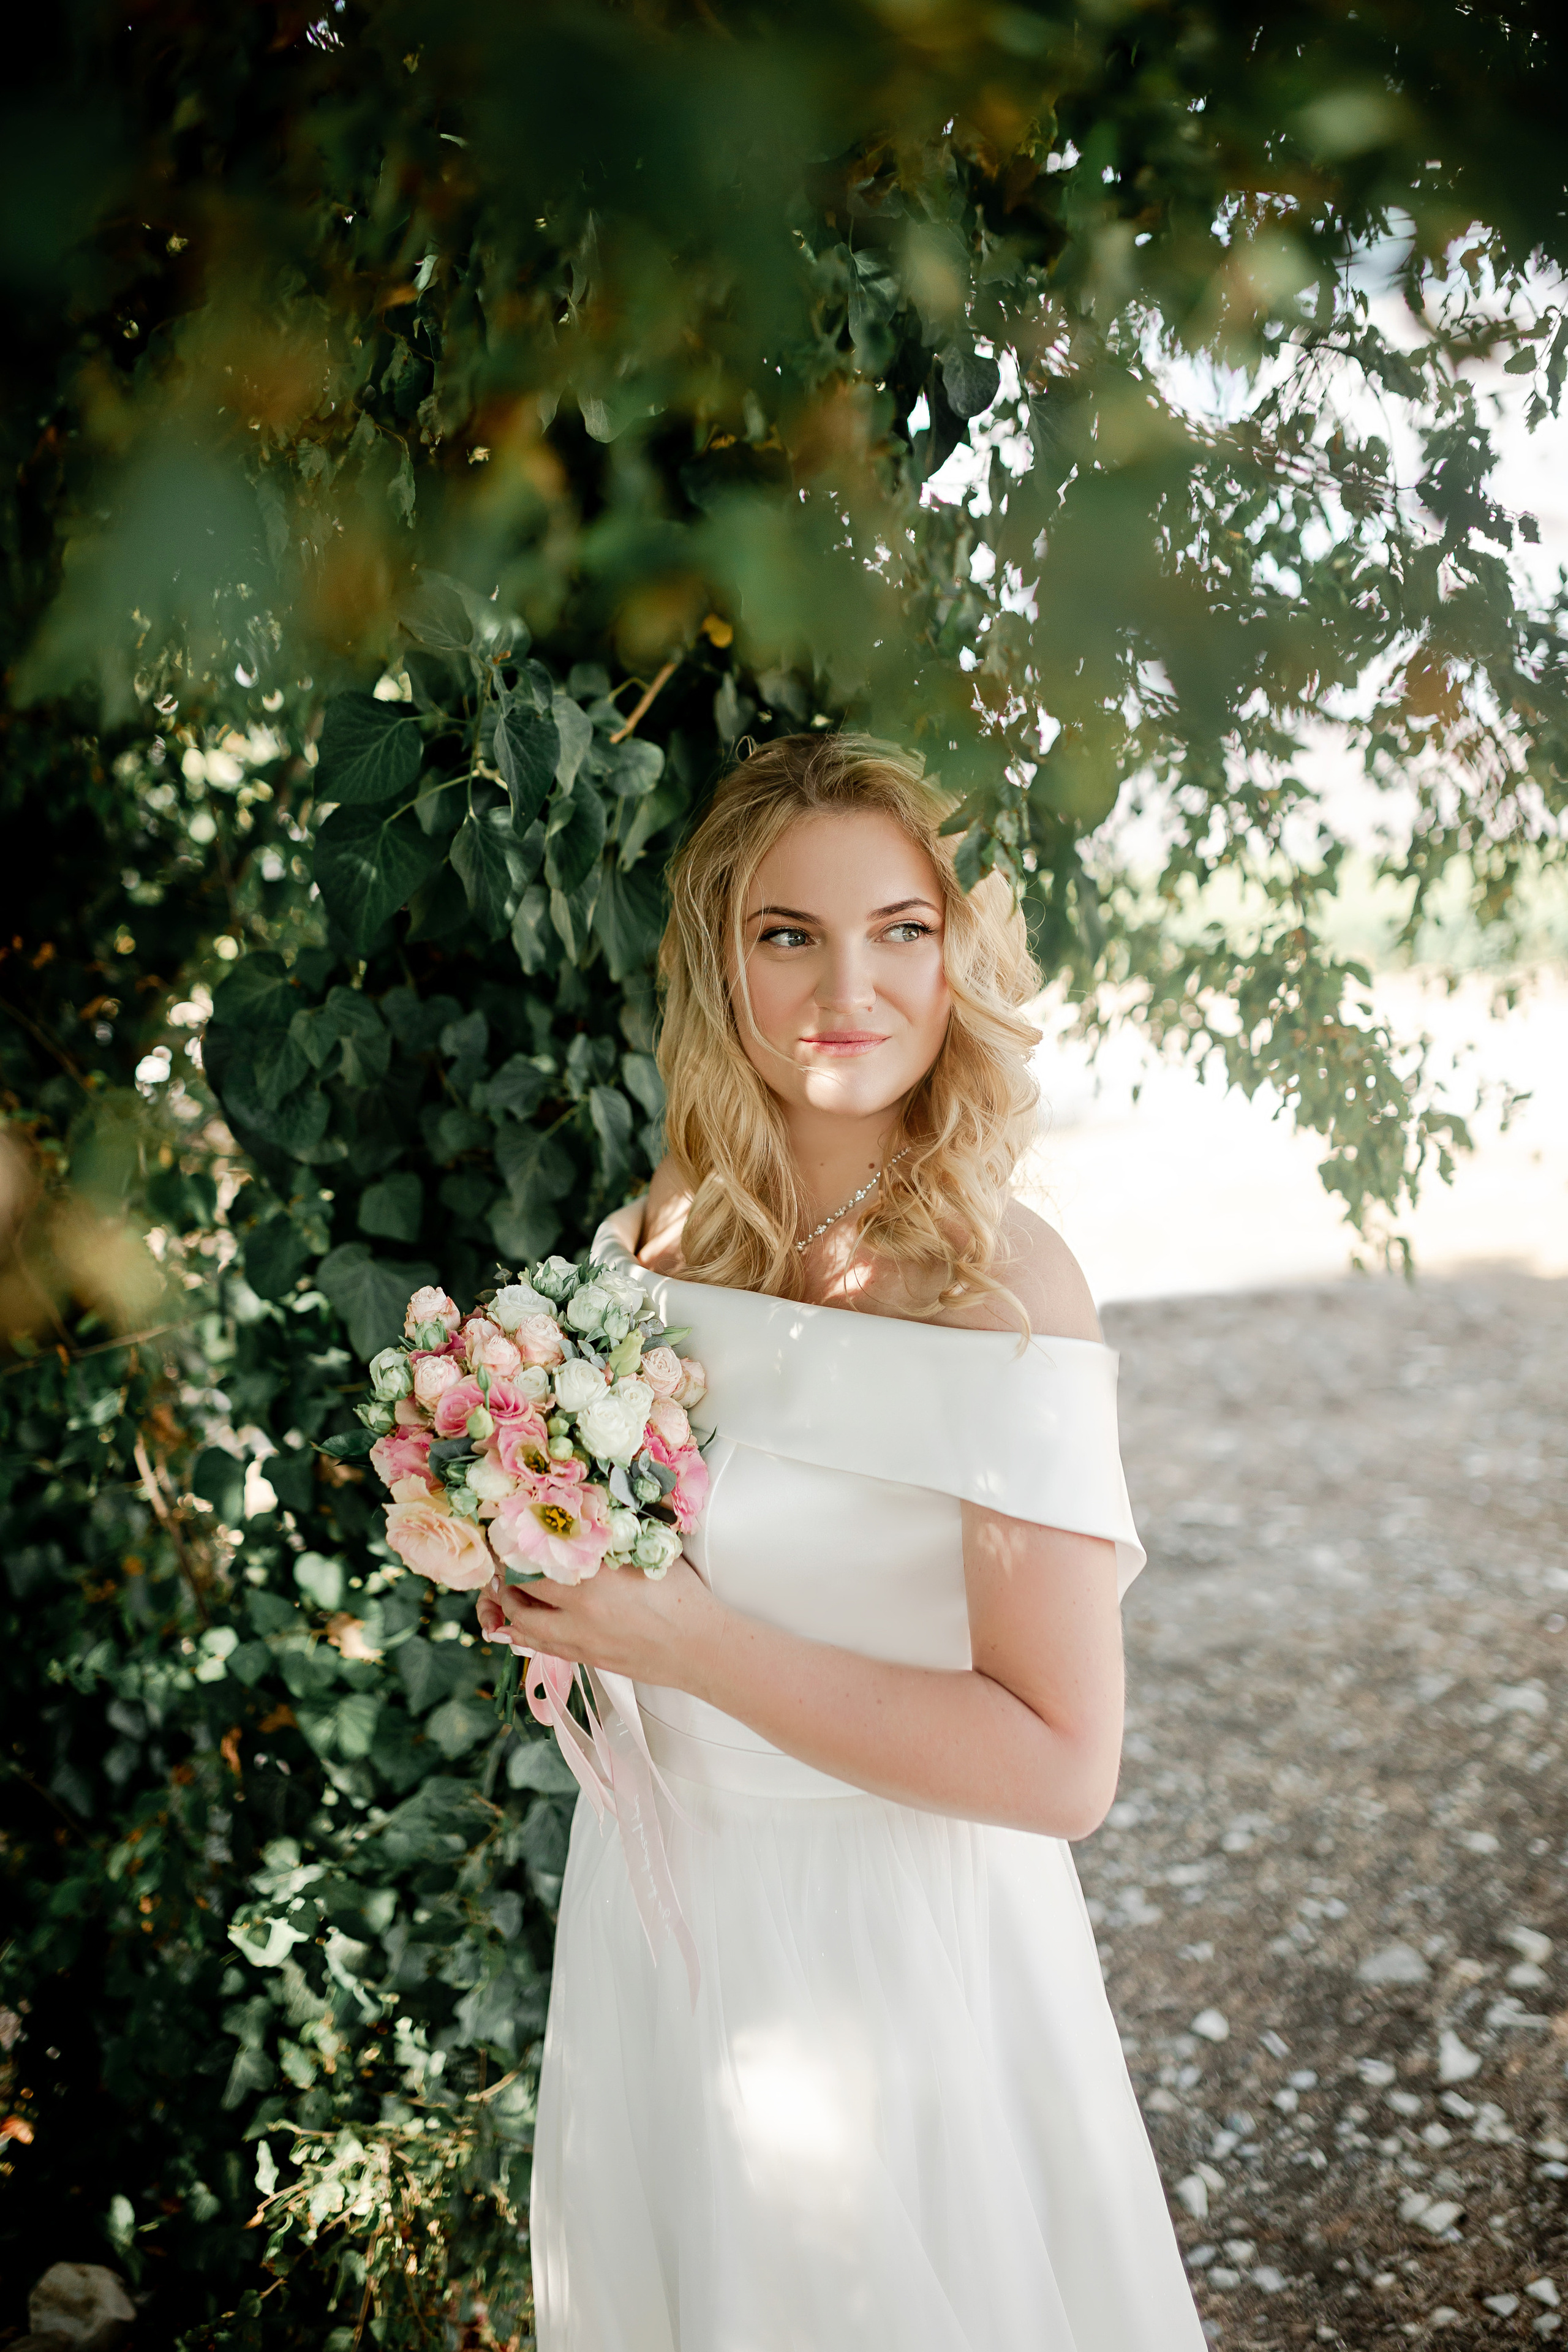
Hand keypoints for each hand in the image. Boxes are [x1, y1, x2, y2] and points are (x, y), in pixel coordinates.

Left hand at [490, 1552, 720, 1690]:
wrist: (700, 1647)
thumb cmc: (683, 1598)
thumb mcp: (649, 1554)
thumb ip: (616, 1534)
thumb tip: (599, 1505)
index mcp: (593, 1579)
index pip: (533, 1560)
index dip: (514, 1548)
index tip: (507, 1535)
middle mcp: (578, 1612)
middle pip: (520, 1595)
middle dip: (505, 1579)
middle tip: (502, 1562)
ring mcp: (580, 1640)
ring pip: (524, 1627)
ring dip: (510, 1608)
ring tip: (508, 1592)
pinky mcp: (586, 1659)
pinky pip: (542, 1647)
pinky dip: (525, 1634)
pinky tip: (519, 1625)